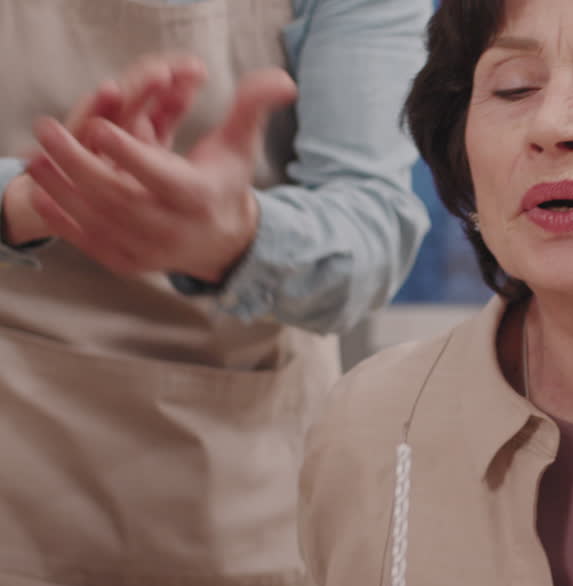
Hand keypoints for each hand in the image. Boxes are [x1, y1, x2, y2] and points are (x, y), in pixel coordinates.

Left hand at [25, 66, 295, 281]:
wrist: (224, 243)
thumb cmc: (225, 184)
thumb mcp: (240, 146)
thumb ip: (252, 108)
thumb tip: (282, 80)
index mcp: (198, 197)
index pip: (160, 176)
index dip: (130, 153)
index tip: (100, 126)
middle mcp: (173, 228)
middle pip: (120, 197)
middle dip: (80, 163)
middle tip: (48, 131)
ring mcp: (149, 249)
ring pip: (99, 219)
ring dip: (63, 188)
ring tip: (36, 158)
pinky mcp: (129, 263)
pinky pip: (91, 243)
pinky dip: (64, 221)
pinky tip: (43, 195)